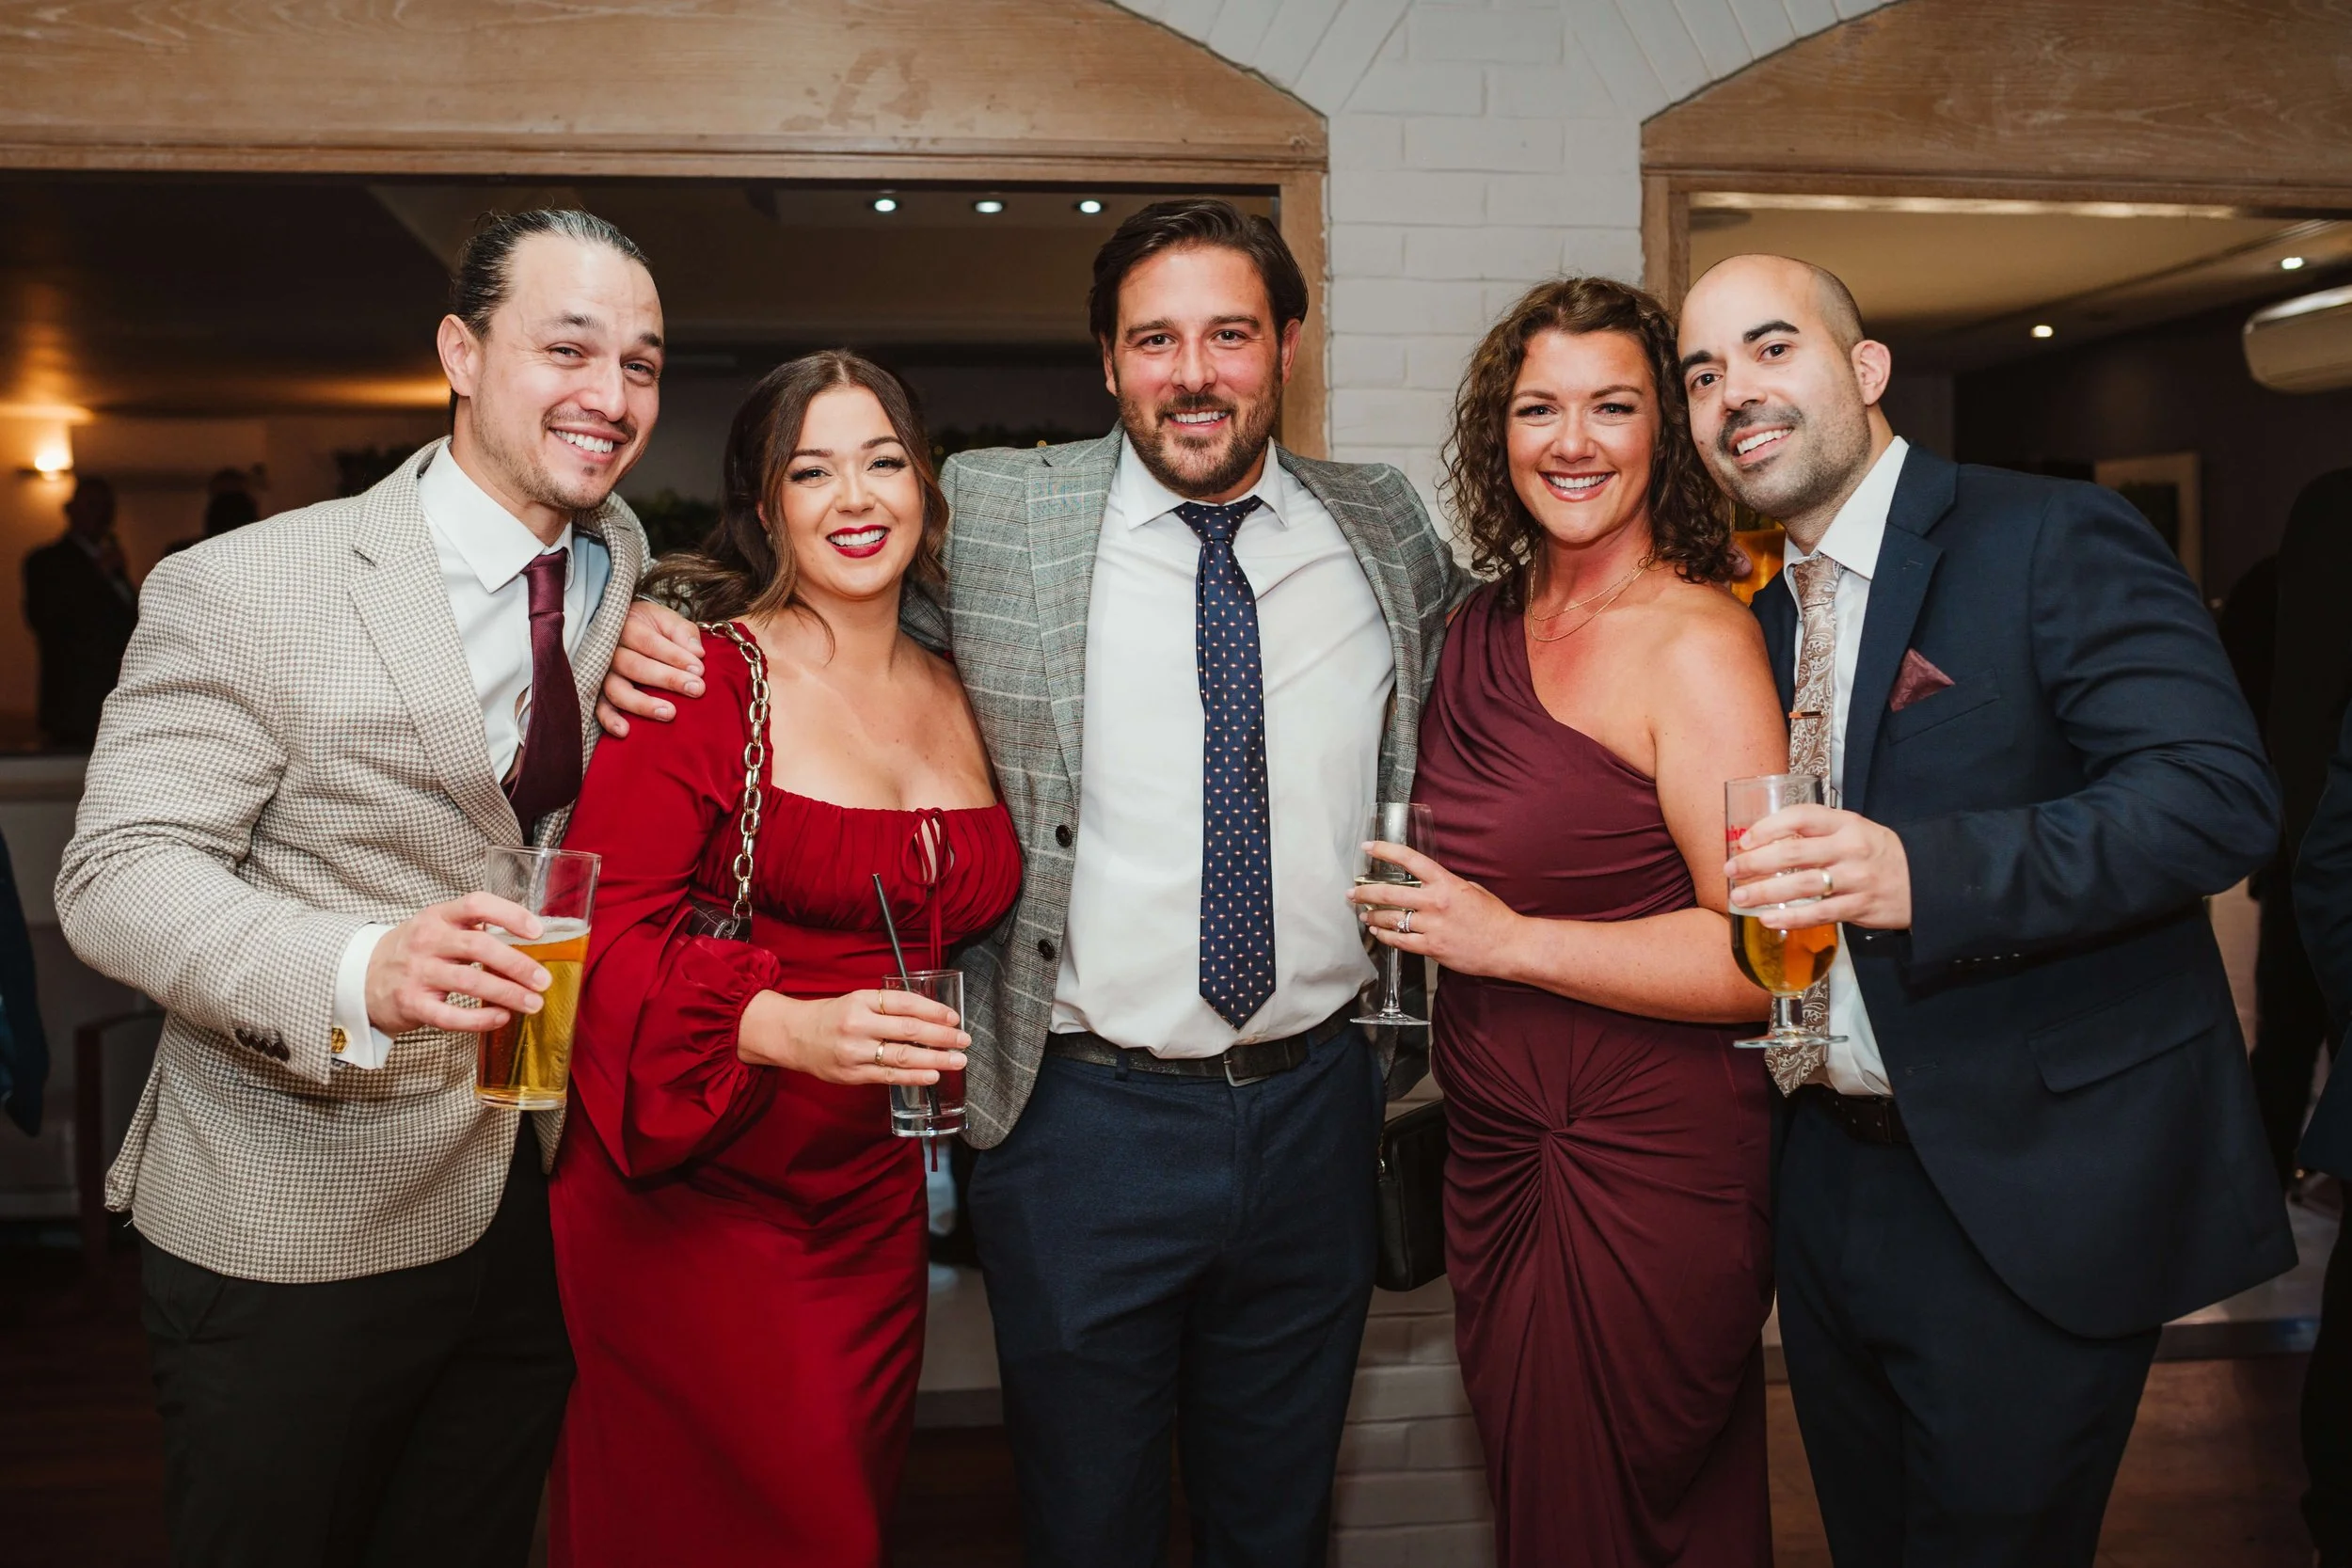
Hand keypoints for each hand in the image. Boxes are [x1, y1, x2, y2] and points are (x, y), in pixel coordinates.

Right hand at [364, 893, 550, 1034]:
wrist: (362, 978)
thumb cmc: (414, 952)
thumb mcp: (437, 927)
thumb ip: (475, 929)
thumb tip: (530, 941)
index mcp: (438, 916)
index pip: (476, 904)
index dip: (510, 914)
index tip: (537, 931)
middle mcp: (427, 941)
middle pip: (479, 947)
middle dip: (517, 964)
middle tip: (542, 980)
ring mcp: (418, 973)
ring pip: (470, 983)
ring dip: (508, 994)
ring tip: (533, 1003)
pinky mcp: (411, 1004)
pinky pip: (451, 1016)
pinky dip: (480, 1020)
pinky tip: (501, 1018)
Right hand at [596, 599, 705, 736]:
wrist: (623, 629)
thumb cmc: (650, 627)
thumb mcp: (666, 620)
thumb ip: (682, 632)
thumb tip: (697, 653)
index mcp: (626, 626)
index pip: (650, 643)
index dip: (675, 656)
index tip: (699, 669)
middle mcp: (610, 650)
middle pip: (635, 666)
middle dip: (668, 679)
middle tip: (696, 690)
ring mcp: (601, 673)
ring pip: (617, 689)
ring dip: (642, 703)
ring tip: (669, 713)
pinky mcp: (597, 691)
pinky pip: (599, 707)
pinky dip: (609, 719)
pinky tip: (625, 731)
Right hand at [739, 988, 969, 1085]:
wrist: (793, 1036)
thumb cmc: (831, 1017)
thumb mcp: (856, 1000)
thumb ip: (887, 1006)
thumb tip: (929, 1016)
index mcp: (861, 1001)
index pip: (904, 1003)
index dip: (933, 1010)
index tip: (953, 1017)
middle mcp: (858, 1025)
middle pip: (908, 1030)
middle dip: (941, 1036)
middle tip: (964, 1040)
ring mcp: (855, 1052)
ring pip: (902, 1056)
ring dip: (935, 1059)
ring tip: (957, 1059)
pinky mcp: (852, 1075)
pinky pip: (889, 1077)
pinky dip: (914, 1077)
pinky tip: (933, 1075)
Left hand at [1346, 841, 1524, 978]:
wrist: (1509, 946)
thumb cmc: (1494, 917)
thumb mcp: (1471, 889)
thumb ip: (1446, 885)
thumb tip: (1427, 883)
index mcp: (1446, 882)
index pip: (1409, 860)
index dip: (1385, 851)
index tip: (1368, 848)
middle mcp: (1436, 902)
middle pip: (1390, 893)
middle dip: (1365, 892)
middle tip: (1352, 892)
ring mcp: (1433, 926)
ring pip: (1391, 919)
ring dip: (1373, 916)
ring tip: (1364, 915)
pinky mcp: (1432, 948)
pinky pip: (1400, 942)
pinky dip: (1386, 937)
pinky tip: (1379, 933)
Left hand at [1726, 804, 1910, 930]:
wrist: (1927, 880)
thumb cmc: (1878, 854)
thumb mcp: (1854, 831)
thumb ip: (1818, 834)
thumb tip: (1767, 843)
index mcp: (1847, 823)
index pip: (1801, 816)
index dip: (1768, 827)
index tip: (1744, 839)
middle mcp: (1850, 848)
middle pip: (1794, 852)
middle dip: (1756, 862)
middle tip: (1731, 870)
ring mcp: (1856, 878)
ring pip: (1802, 885)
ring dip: (1765, 892)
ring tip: (1739, 897)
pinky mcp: (1860, 906)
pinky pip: (1819, 913)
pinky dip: (1790, 917)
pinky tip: (1767, 919)